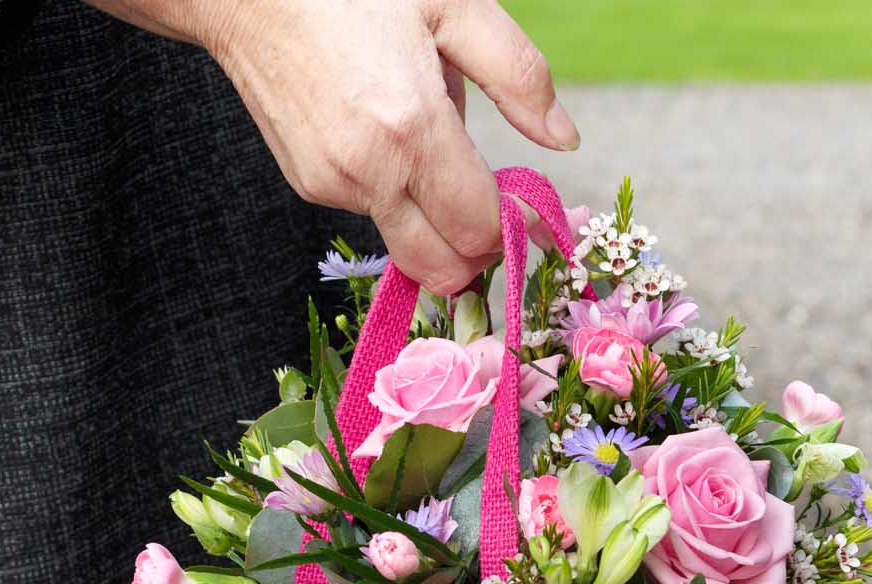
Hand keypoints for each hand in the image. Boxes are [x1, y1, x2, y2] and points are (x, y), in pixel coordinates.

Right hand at [86, 0, 576, 293]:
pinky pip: (373, 212)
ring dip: (435, 218)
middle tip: (493, 209)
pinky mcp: (307, 184)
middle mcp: (369, 173)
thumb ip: (518, 77)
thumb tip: (564, 139)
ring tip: (429, 141)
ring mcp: (332, 185)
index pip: (480, 231)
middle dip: (477, 254)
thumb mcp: (453, 6)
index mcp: (413, 130)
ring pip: (408, 242)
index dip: (513, 231)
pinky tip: (388, 134)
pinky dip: (396, 192)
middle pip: (442, 268)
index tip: (528, 211)